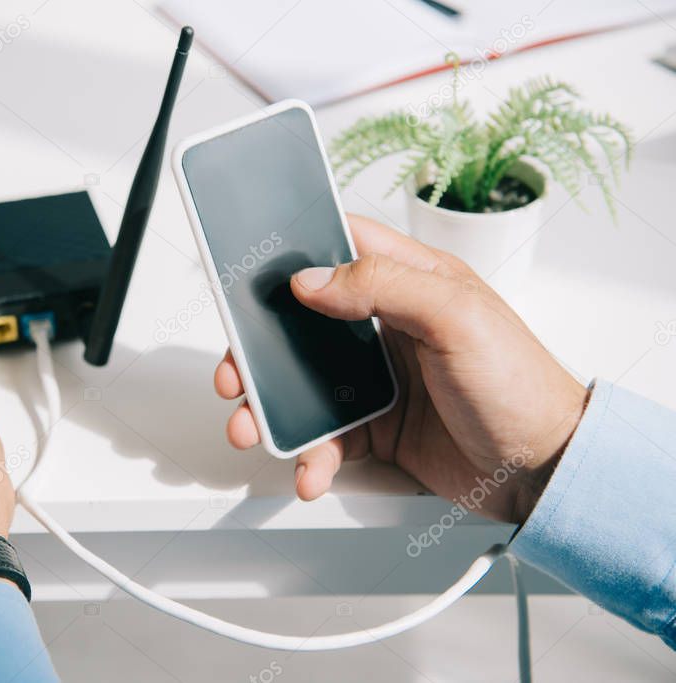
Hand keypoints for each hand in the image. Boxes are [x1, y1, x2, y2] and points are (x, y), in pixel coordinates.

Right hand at [215, 215, 587, 522]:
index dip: (294, 254)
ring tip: (253, 429)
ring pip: (303, 385)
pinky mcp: (378, 428)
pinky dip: (310, 456)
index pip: (341, 248)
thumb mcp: (457, 318)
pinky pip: (327, 437)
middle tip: (236, 372)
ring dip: (272, 409)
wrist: (545, 471)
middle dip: (259, 350)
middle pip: (303, 324)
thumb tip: (312, 280)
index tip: (252, 273)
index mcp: (411, 282)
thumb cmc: (521, 385)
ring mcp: (380, 380)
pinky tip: (310, 470)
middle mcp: (388, 327)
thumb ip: (383, 287)